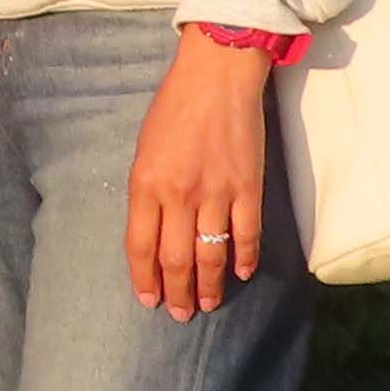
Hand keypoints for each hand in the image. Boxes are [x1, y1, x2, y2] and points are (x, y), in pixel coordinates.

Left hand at [126, 33, 270, 319]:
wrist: (217, 76)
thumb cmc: (174, 108)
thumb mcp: (144, 150)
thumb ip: (147, 193)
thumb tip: (154, 234)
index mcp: (146, 184)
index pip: (141, 247)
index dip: (144, 278)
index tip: (149, 299)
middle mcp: (179, 194)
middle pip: (176, 260)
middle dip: (177, 293)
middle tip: (180, 314)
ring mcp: (217, 192)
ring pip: (212, 255)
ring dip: (209, 286)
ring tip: (206, 304)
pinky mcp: (248, 186)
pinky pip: (246, 234)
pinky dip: (245, 258)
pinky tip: (242, 273)